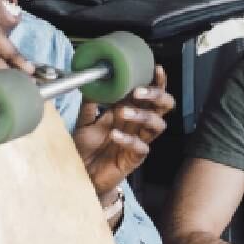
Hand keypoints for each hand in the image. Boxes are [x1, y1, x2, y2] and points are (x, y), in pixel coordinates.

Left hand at [72, 65, 174, 195]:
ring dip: (143, 115)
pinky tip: (115, 135)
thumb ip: (89, 104)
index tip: (155, 69)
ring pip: (157, 125)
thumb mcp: (84, 122)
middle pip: (162, 107)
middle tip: (139, 92)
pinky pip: (141, 147)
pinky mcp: (134, 158)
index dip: (157, 82)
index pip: (150, 94)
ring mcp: (138, 141)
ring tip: (123, 112)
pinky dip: (129, 139)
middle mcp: (137, 125)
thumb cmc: (86, 149)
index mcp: (129, 112)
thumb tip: (91, 81)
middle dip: (156, 96)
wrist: (81, 174)